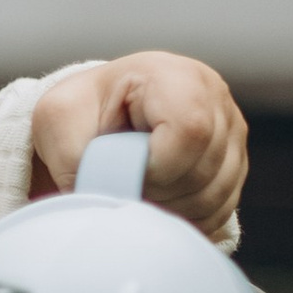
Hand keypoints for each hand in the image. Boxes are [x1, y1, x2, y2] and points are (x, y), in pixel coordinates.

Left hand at [30, 56, 245, 236]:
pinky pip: (221, 208)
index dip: (156, 167)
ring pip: (216, 194)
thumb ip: (76, 156)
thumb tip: (106, 197)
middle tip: (122, 187)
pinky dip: (184, 218)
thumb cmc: (80, 112)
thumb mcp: (58, 120)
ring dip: (169, 210)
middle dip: (157, 194)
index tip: (123, 171)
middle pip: (205, 169)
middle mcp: (213, 97)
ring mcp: (231, 130)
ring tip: (135, 194)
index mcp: (173, 75)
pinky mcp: (234, 162)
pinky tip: (156, 203)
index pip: (191, 130)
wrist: (96, 115)